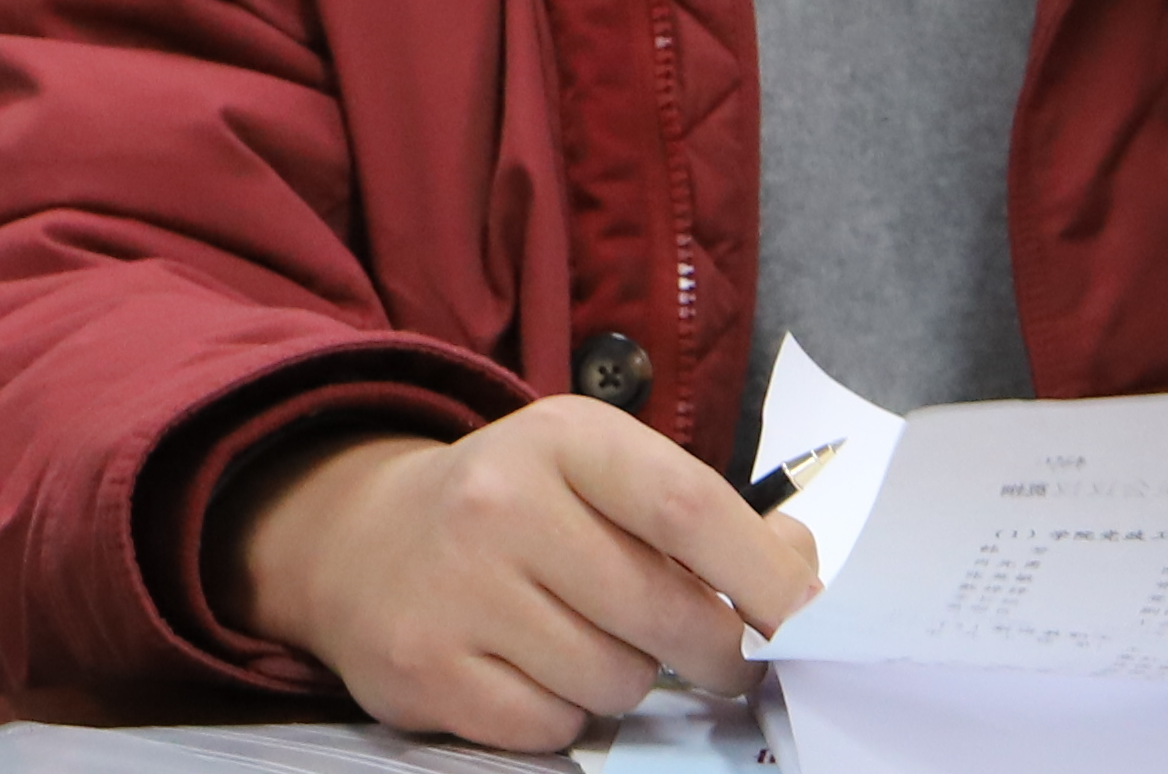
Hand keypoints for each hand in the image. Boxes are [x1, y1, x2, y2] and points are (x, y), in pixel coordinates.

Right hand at [209, 401, 818, 752]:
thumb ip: (697, 513)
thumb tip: (796, 570)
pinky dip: (563, 715)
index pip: (688, 508)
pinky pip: (551, 729)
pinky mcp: (426, 671)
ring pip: (614, 681)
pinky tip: (534, 671)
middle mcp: (502, 504)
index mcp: (564, 437)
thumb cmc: (513, 505)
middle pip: (663, 612)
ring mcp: (458, 591)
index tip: (808, 620)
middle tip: (723, 659)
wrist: (359, 540)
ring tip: (590, 641)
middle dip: (716, 651)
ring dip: (627, 679)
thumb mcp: (597, 469)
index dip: (764, 576)